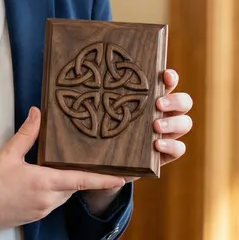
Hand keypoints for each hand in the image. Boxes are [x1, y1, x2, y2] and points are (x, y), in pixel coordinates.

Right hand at [0, 108, 125, 237]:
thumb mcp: (7, 154)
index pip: (83, 180)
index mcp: (44, 183)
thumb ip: (27, 133)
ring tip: (66, 166)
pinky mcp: (33, 216)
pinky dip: (54, 190)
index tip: (126, 177)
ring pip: (63, 195)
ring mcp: (41, 211)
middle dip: (84, 175)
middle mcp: (48, 200)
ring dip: (66, 182)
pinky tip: (43, 179)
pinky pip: (52, 202)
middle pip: (74, 186)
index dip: (106, 179)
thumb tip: (38, 112)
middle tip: (97, 162)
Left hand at [80, 69, 193, 212]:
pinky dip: (172, 146)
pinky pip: (178, 149)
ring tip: (155, 126)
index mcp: (146, 97)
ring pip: (184, 123)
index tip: (164, 75)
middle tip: (157, 103)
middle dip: (175, 100)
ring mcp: (164, 133)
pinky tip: (157, 145)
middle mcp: (161, 112)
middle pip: (183, 101)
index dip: (170, 77)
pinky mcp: (162, 155)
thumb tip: (53, 89)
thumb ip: (86, 98)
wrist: (99, 164)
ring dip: (174, 123)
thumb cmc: (96, 129)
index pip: (166, 82)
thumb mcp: (92, 112)